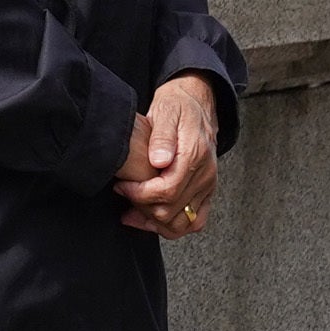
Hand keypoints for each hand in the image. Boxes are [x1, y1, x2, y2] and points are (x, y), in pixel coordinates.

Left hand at [111, 76, 221, 239]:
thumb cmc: (178, 106)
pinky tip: (152, 219)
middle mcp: (205, 174)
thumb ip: (162, 136)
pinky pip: (195, 221)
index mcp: (194, 155)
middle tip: (123, 194)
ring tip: (132, 213)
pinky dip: (173, 226)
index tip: (122, 186)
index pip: (167, 191)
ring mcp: (207, 186)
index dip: (139, 194)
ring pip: (183, 223)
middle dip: (141, 207)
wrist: (197, 104)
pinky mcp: (206, 192)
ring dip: (154, 223)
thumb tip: (159, 160)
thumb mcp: (165, 110)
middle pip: (171, 210)